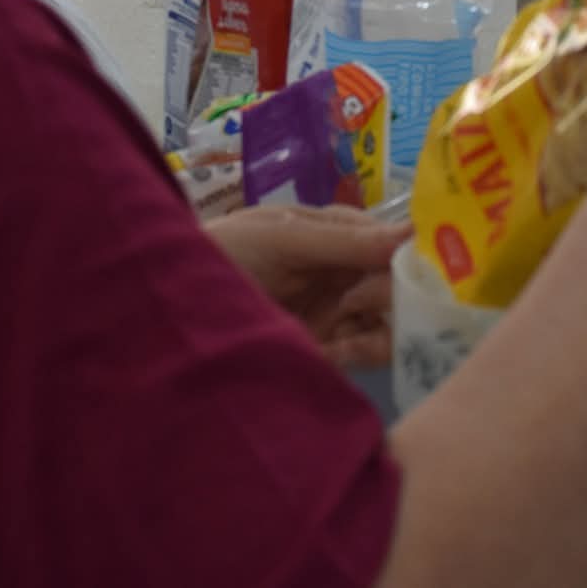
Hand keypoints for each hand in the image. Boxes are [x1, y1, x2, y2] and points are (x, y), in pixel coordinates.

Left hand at [204, 204, 408, 368]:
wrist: (168, 311)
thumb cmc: (222, 253)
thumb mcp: (282, 238)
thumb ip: (346, 241)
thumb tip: (418, 233)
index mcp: (339, 233)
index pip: (396, 243)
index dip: (413, 256)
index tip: (418, 272)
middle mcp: (347, 272)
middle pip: (401, 285)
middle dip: (394, 294)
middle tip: (358, 303)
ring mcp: (337, 314)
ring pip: (392, 322)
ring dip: (381, 328)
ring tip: (345, 332)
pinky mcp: (326, 351)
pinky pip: (367, 354)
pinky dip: (359, 354)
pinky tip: (330, 352)